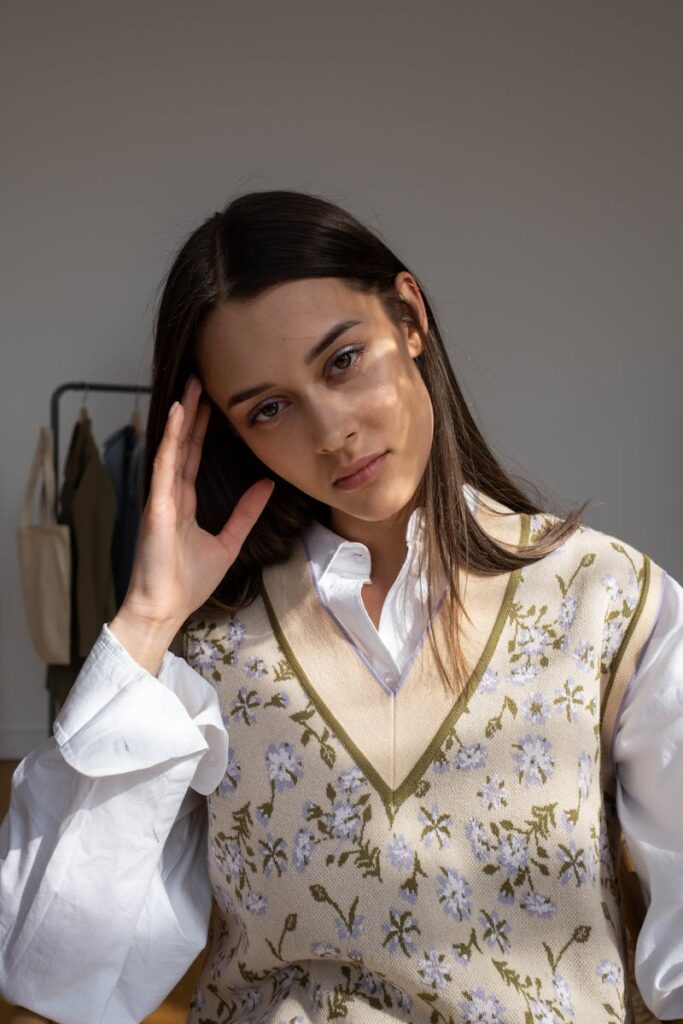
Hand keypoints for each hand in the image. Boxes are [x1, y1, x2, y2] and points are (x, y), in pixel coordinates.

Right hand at [120, 373, 273, 628]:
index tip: (213, 401)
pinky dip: (172, 441)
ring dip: (182, 417)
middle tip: (202, 378)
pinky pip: (166, 467)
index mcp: (183, 503)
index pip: (194, 456)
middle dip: (193, 412)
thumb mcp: (228, 542)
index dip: (202, 428)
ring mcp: (161, 498)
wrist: (165, 609)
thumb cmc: (187, 582)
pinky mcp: (157, 507)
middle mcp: (170, 494)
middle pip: (184, 445)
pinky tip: (178, 417)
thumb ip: (245, 513)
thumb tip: (266, 485)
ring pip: (174, 448)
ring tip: (191, 386)